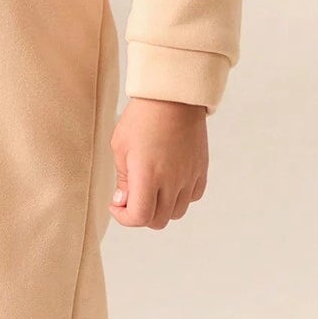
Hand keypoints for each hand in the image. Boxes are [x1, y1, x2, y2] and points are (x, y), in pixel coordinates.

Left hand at [108, 97, 207, 227]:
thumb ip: (123, 180)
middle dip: (140, 215)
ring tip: (150, 189)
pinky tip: (169, 182)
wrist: (173, 98)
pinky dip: (179, 197)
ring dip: (160, 208)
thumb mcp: (120, 147)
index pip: (139, 217)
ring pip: (176, 212)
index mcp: (148, 175)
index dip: (123, 217)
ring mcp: (189, 176)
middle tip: (131, 198)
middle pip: (158, 221)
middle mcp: (172, 180)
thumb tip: (124, 201)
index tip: (116, 204)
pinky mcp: (201, 170)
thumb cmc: (141, 118)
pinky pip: (192, 197)